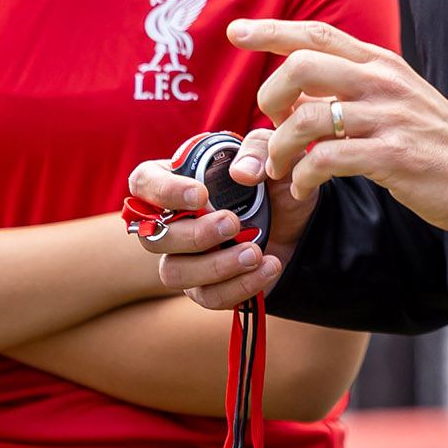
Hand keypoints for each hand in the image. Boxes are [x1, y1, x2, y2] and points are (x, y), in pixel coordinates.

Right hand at [125, 156, 312, 309]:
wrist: (302, 225)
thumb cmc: (276, 184)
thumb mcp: (275, 156)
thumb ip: (259, 150)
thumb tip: (242, 173)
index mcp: (178, 180)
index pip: (144, 182)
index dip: (164, 191)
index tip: (201, 196)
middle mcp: (172, 221)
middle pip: (152, 237)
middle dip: (194, 234)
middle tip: (233, 223)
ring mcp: (185, 258)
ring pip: (174, 273)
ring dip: (215, 266)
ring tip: (255, 252)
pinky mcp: (206, 288)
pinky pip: (209, 297)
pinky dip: (240, 286)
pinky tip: (268, 267)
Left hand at [232, 18, 447, 235]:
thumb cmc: (437, 141)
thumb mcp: (396, 100)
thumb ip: (351, 90)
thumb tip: (300, 93)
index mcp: (380, 64)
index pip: (317, 34)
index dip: (271, 29)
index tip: (236, 30)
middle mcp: (382, 82)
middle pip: (302, 65)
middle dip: (269, 95)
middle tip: (270, 124)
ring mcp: (388, 118)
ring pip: (307, 117)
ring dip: (279, 148)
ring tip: (280, 168)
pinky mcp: (394, 156)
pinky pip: (326, 160)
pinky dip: (303, 177)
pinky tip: (304, 187)